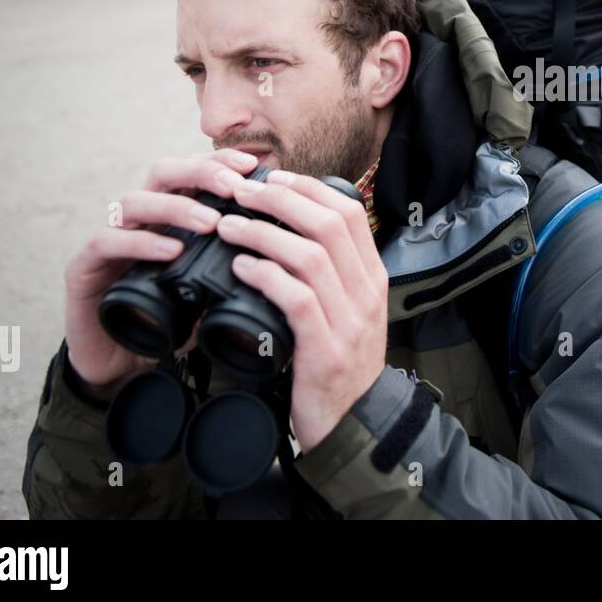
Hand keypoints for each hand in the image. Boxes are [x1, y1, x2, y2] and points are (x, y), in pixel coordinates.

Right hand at [62, 148, 260, 395]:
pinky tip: (170, 250)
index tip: (253, 166)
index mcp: (169, 217)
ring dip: (177, 207)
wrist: (118, 364)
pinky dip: (141, 242)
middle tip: (234, 187)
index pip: (193, 173)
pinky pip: (108, 241)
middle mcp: (138, 220)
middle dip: (201, 172)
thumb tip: (284, 255)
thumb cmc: (170, 322)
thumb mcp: (212, 291)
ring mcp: (109, 239)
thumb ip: (239, 268)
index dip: (221, 162)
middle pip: (164, 172)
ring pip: (135, 201)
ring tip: (212, 222)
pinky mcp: (83, 266)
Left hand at [215, 167, 388, 448]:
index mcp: (373, 276)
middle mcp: (367, 292)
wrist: (353, 423)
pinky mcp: (326, 349)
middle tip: (241, 193)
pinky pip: (296, 299)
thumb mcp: (346, 310)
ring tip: (228, 227)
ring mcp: (350, 320)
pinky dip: (266, 276)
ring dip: (263, 234)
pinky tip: (241, 268)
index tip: (272, 179)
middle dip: (280, 200)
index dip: (308, 187)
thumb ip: (329, 273)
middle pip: (329, 224)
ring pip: (310, 256)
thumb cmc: (338, 362)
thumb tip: (289, 229)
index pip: (349, 212)